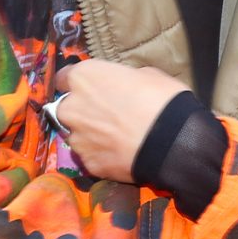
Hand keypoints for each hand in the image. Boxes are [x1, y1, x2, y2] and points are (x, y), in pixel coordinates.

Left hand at [51, 59, 187, 181]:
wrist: (174, 143)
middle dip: (80, 111)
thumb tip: (121, 87)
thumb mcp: (145, 75)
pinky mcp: (88, 163)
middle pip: (66, 108)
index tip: (93, 88)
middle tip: (105, 115)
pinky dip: (101, 155)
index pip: (64, 78)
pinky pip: (91, 156)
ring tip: (115, 138)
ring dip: (90, 134)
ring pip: (76, 135)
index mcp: (83, 78)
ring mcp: (78, 139)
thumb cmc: (162, 99)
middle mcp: (71, 107)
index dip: (80, 84)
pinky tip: (120, 154)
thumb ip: (121, 80)